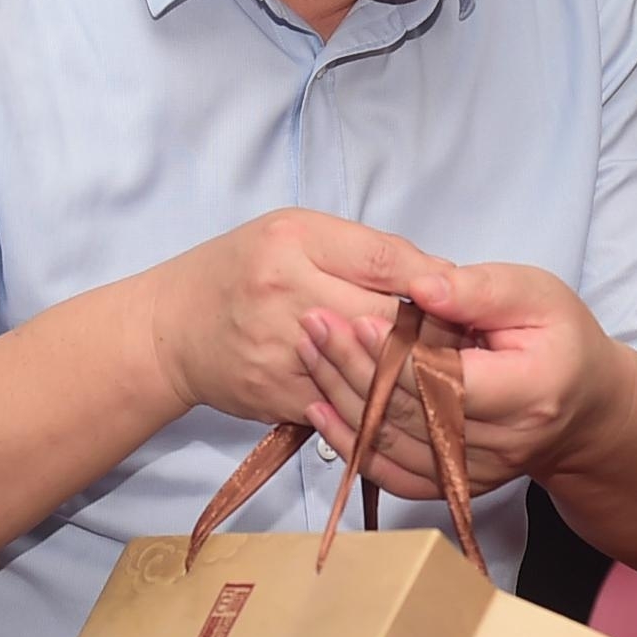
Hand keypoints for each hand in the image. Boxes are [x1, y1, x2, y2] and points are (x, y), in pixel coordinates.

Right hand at [145, 211, 436, 427]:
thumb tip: (441, 276)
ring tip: (442, 371)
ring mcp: (284, 354)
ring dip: (414, 373)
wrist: (170, 330)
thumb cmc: (240, 269)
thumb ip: (368, 249)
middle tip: (467, 341)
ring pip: (375, 371)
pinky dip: (379, 402)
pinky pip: (349, 404)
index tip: (464, 300)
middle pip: (389, 322)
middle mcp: (287, 296)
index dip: (436, 286)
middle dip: (435, 334)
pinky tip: (399, 396)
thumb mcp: (297, 232)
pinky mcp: (283, 398)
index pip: (389, 264)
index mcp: (295, 243)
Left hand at [294, 262, 628, 499]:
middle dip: (356, 368)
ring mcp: (476, 472)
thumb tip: (420, 287)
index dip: (399, 356)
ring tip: (307, 352)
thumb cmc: (560, 340)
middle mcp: (504, 443)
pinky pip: (392, 475)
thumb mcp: (536, 295)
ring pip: (394, 444)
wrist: (583, 407)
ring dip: (343, 398)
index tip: (355, 320)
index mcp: (531, 391)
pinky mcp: (454, 484)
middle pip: (414, 413)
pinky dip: (352, 444)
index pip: (451, 381)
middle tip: (314, 326)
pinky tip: (320, 410)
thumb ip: (479, 290)